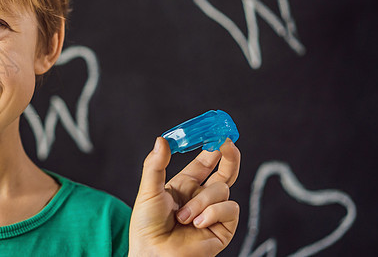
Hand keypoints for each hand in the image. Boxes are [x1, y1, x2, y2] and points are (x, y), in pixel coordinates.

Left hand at [128, 137, 240, 256]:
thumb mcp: (148, 191)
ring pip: (222, 190)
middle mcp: (201, 197)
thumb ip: (155, 165)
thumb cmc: (147, 226)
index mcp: (185, 186)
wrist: (154, 254)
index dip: (212, 148)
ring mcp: (214, 212)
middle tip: (228, 144)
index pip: (205, 162)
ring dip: (203, 202)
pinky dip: (213, 213)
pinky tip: (198, 224)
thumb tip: (162, 140)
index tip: (217, 133)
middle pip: (226, 171)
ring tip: (184, 218)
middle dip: (230, 156)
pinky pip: (229, 209)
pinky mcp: (224, 228)